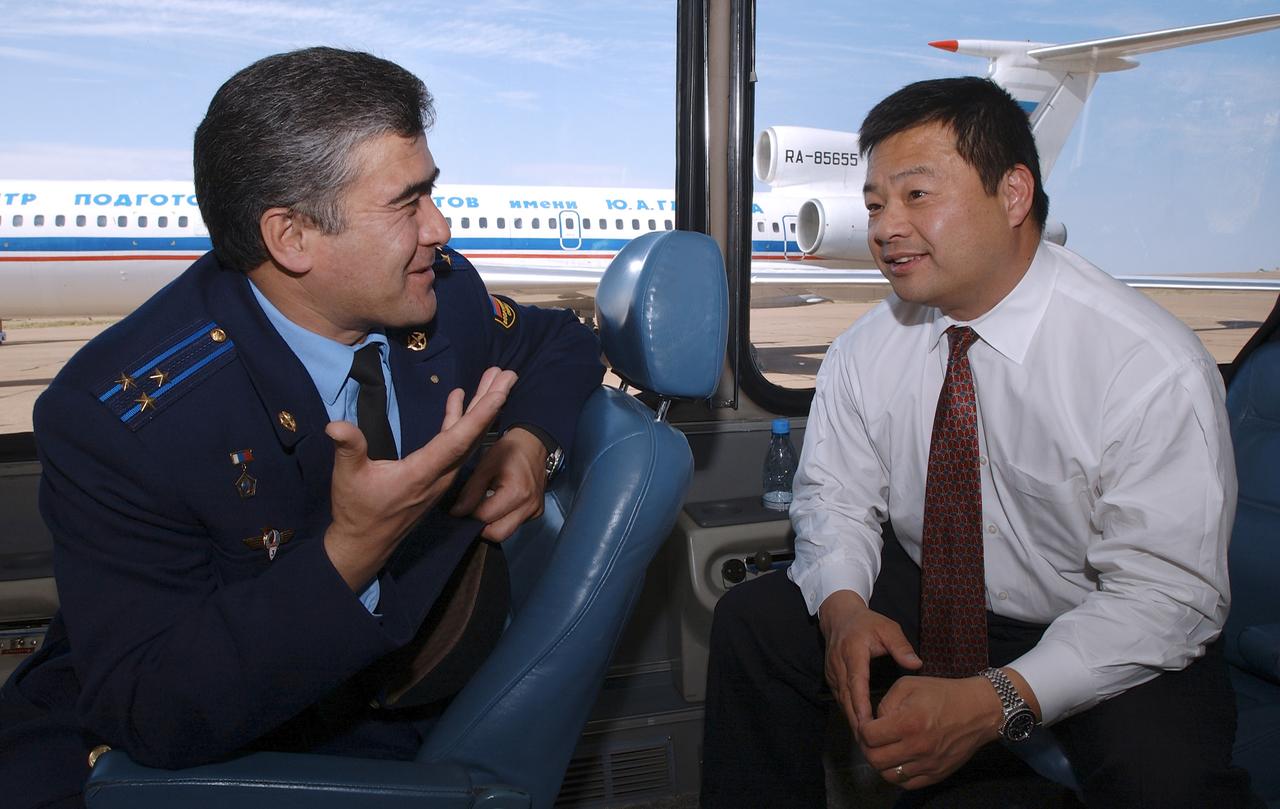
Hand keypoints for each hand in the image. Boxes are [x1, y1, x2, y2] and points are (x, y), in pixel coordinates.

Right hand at [323, 367, 516, 588]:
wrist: (366, 543)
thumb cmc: (357, 510)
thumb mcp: (348, 477)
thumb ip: (348, 449)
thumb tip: (336, 425)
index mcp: (423, 472)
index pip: (459, 439)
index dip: (480, 415)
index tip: (500, 392)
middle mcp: (441, 473)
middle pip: (473, 433)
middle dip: (491, 402)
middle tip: (509, 374)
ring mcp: (441, 475)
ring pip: (467, 437)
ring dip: (480, 407)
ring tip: (494, 379)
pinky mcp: (435, 475)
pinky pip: (455, 443)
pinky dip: (459, 420)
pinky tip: (459, 398)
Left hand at [450, 426, 548, 540]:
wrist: (534, 444)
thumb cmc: (509, 450)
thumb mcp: (485, 466)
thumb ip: (470, 491)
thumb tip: (457, 512)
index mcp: (517, 493)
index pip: (484, 517)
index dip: (469, 514)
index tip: (460, 508)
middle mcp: (529, 506)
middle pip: (498, 534)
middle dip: (481, 527)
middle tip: (471, 513)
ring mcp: (535, 511)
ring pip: (507, 532)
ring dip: (492, 524)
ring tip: (484, 507)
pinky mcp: (537, 512)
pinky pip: (515, 525)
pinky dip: (503, 519)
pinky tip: (498, 505)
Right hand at [819, 590, 921, 733]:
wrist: (840, 616)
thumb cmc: (867, 623)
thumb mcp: (887, 628)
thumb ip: (901, 646)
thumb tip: (916, 664)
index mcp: (853, 653)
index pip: (856, 682)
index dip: (861, 704)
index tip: (868, 723)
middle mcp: (839, 666)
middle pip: (847, 698)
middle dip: (857, 721)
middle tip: (870, 743)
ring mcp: (833, 673)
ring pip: (842, 701)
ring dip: (852, 720)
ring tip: (867, 741)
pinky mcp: (832, 678)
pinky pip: (840, 699)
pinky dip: (849, 713)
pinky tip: (860, 727)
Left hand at [858, 675, 1001, 788]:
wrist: (978, 711)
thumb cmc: (942, 694)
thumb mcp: (908, 685)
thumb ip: (885, 703)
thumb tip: (872, 722)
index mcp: (909, 723)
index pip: (869, 736)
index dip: (862, 728)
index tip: (866, 723)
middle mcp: (918, 748)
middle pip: (874, 759)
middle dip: (867, 747)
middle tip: (870, 737)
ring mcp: (928, 765)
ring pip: (888, 775)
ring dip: (880, 762)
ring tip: (884, 748)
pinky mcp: (937, 775)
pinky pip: (906, 784)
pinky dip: (897, 774)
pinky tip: (898, 759)